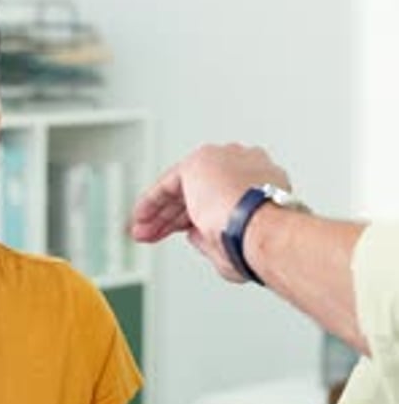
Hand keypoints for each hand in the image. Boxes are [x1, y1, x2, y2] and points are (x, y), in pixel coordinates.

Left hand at [130, 143, 289, 281]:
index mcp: (261, 183)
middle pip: (200, 191)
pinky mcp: (199, 162)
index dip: (198, 219)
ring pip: (183, 188)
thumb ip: (214, 236)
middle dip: (174, 217)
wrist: (261, 228)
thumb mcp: (235, 244)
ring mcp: (223, 160)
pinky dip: (152, 201)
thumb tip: (195, 234)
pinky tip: (141, 217)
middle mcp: (244, 166)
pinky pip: (169, 183)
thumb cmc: (258, 242)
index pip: (223, 197)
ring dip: (160, 212)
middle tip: (156, 234)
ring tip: (143, 232)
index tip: (184, 233)